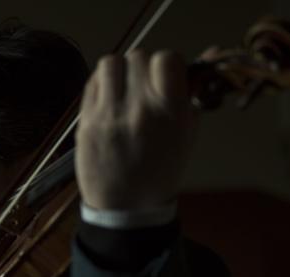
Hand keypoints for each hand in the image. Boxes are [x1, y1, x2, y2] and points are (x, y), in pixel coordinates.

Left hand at [76, 49, 195, 209]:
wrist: (126, 208)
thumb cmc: (161, 171)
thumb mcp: (186, 135)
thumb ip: (191, 96)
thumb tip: (203, 58)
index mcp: (170, 113)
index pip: (166, 59)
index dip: (166, 62)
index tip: (164, 75)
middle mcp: (139, 111)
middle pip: (138, 57)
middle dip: (142, 67)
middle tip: (141, 85)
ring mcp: (109, 116)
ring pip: (110, 63)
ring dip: (118, 71)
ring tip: (122, 88)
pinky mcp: (86, 123)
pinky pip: (91, 84)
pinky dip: (101, 84)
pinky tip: (107, 98)